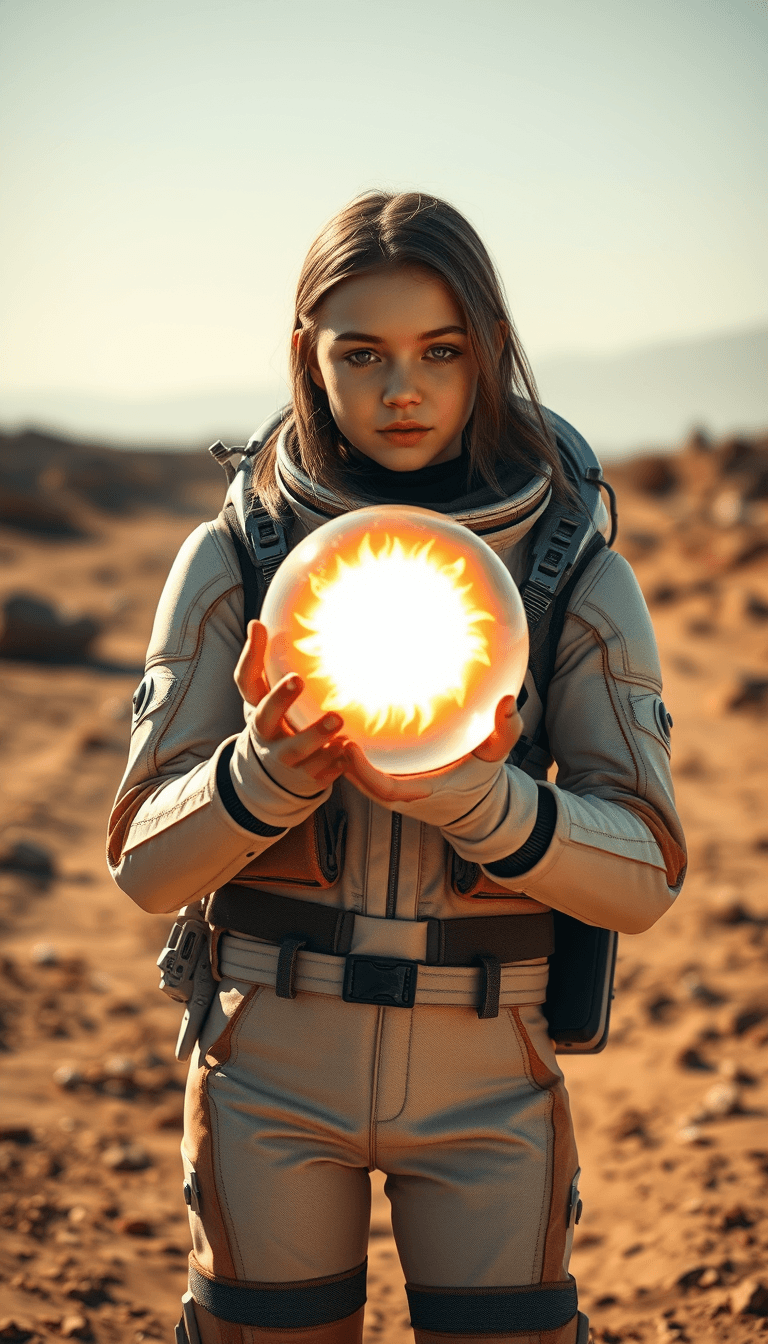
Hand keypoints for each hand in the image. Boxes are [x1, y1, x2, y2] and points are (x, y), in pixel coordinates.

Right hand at [234, 620, 346, 790]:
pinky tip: (349, 751)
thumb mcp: (262, 696)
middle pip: (268, 721)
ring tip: (338, 722)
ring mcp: (287, 762)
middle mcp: (267, 738)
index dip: (258, 672)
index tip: (292, 672)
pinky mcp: (308, 778)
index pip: (249, 689)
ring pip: (299, 753)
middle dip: (282, 702)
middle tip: (301, 681)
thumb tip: (257, 623)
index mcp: (257, 713)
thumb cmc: (273, 723)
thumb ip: (259, 661)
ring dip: (319, 738)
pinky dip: (335, 764)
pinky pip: (322, 774)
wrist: (274, 776)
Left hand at [341, 695, 522, 808]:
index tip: (349, 747)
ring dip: (342, 762)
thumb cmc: (484, 779)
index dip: (363, 771)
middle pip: (362, 786)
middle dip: (343, 763)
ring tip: (328, 732)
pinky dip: (349, 765)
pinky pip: (363, 781)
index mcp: (424, 792)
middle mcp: (404, 798)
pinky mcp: (391, 793)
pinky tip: (337, 740)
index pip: (384, 788)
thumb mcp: (498, 755)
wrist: (478, 809)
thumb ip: (506, 729)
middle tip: (330, 732)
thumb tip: (508, 701)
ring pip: (359, 784)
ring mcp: (395, 798)